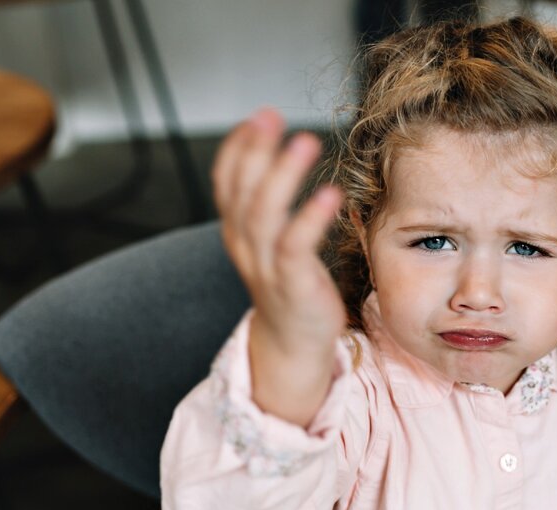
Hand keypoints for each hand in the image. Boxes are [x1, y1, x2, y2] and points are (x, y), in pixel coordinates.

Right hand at [212, 108, 345, 424]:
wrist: (294, 346)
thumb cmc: (292, 288)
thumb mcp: (273, 242)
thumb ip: (269, 205)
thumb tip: (280, 156)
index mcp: (239, 233)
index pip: (227, 182)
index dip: (238, 148)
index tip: (258, 117)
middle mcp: (246, 247)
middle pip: (241, 192)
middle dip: (254, 150)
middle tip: (272, 116)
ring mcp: (267, 267)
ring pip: (263, 215)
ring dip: (282, 175)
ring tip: (304, 142)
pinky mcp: (293, 286)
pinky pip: (295, 247)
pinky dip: (310, 218)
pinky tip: (329, 194)